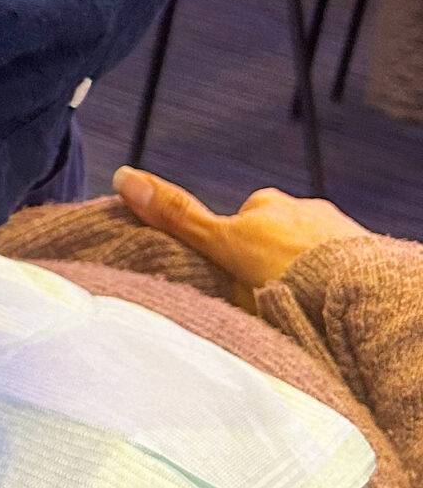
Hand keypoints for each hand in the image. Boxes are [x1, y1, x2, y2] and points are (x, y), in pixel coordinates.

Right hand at [113, 165, 365, 308]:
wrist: (357, 290)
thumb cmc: (288, 270)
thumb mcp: (222, 244)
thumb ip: (177, 218)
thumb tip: (123, 176)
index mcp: (267, 204)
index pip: (239, 225)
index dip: (232, 254)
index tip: (235, 280)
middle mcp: (304, 209)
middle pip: (274, 238)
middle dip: (269, 265)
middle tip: (266, 301)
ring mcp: (337, 231)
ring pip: (307, 254)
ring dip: (302, 276)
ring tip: (300, 312)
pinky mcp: (364, 254)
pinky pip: (338, 268)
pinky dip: (330, 285)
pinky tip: (327, 310)